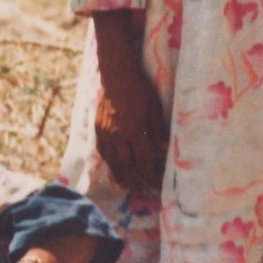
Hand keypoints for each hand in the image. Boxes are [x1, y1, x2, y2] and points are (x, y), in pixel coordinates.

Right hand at [93, 62, 167, 192]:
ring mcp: (105, 133)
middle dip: (136, 180)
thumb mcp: (155, 107)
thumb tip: (165, 150)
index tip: (156, 182)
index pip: (144, 161)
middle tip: (144, 188)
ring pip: (113, 162)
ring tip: (129, 185)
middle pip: (127, 166)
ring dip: (122, 176)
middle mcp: (118, 136)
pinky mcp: (98, 129)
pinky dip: (109, 163)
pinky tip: (115, 168)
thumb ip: (159, 130)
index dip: (151, 174)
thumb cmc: (140, 89)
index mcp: (135, 131)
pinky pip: (102, 152)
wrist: (116, 74)